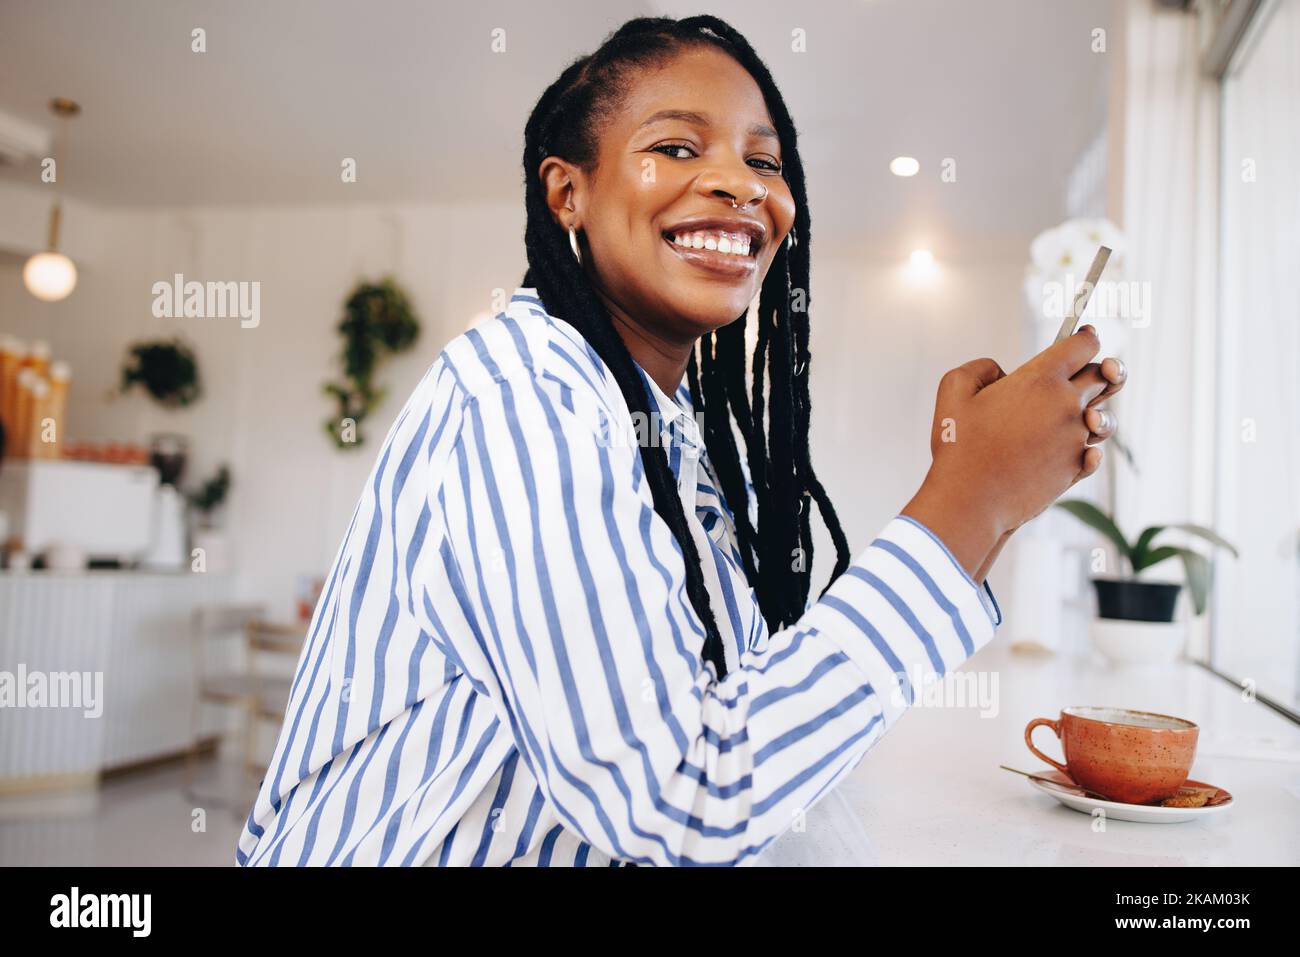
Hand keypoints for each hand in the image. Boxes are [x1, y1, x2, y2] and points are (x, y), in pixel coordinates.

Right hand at [904, 325, 1120, 576]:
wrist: (971, 499)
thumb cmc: (959, 445)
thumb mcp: (953, 390)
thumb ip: (980, 368)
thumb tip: (1001, 371)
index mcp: (1040, 379)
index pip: (1083, 345)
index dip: (1087, 337)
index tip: (1086, 336)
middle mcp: (1066, 404)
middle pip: (1104, 376)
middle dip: (1105, 368)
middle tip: (1100, 368)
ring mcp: (1075, 437)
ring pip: (1103, 417)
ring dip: (1097, 412)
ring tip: (1087, 415)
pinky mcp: (1075, 468)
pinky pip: (1095, 453)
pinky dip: (1091, 449)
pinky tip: (1084, 450)